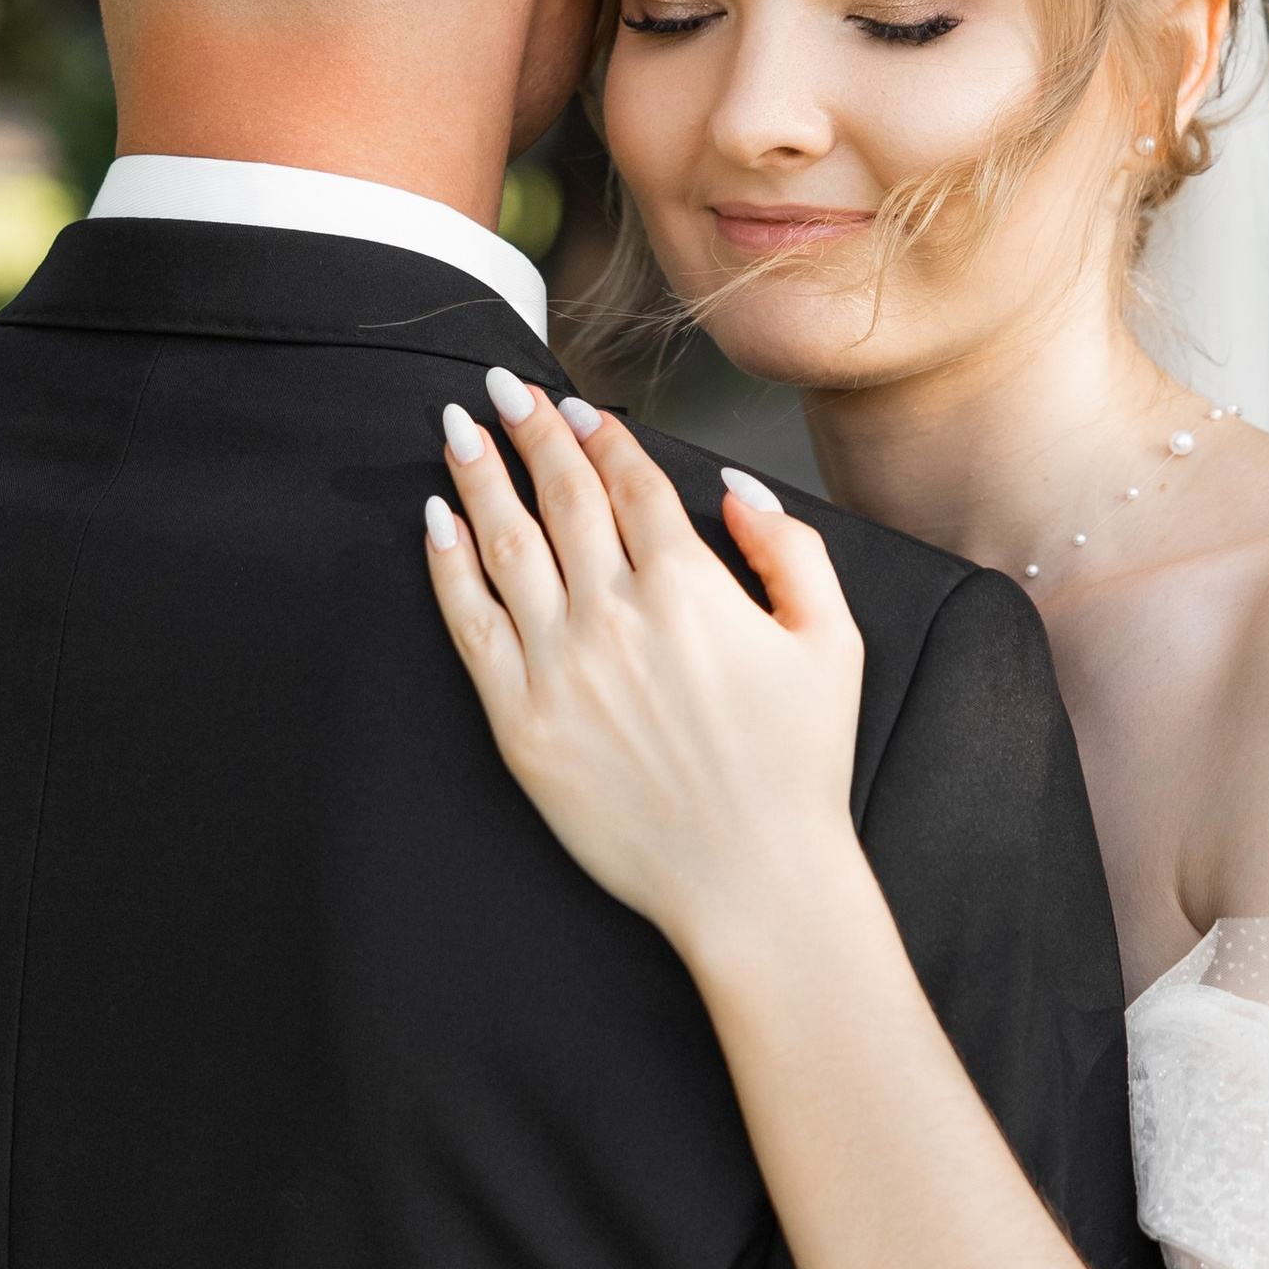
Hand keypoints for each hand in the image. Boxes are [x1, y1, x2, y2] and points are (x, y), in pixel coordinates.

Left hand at [422, 371, 867, 968]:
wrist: (752, 879)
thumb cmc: (797, 769)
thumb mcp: (831, 642)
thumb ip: (790, 550)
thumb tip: (736, 490)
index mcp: (689, 585)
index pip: (630, 483)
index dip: (600, 436)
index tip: (576, 408)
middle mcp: (615, 612)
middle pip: (560, 494)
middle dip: (527, 429)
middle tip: (501, 389)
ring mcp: (560, 664)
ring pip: (505, 542)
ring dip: (478, 475)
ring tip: (458, 429)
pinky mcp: (521, 720)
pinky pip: (469, 622)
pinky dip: (447, 563)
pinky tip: (436, 521)